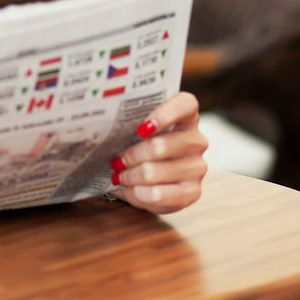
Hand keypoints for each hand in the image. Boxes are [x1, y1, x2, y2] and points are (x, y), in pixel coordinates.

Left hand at [109, 91, 207, 213]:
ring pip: (154, 172)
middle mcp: (196, 140)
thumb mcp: (137, 129)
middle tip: (116, 161)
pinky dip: (137, 193)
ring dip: (130, 176)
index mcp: (186, 117)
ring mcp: (197, 167)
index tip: (141, 128)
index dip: (165, 114)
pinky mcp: (193, 191)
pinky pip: (158, 195)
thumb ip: (131, 122)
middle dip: (131, 156)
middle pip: (160, 146)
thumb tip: (101, 123)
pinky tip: (130, 189)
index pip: (185, 105)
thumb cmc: (141, 145)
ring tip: (120, 175)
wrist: (151, 178)